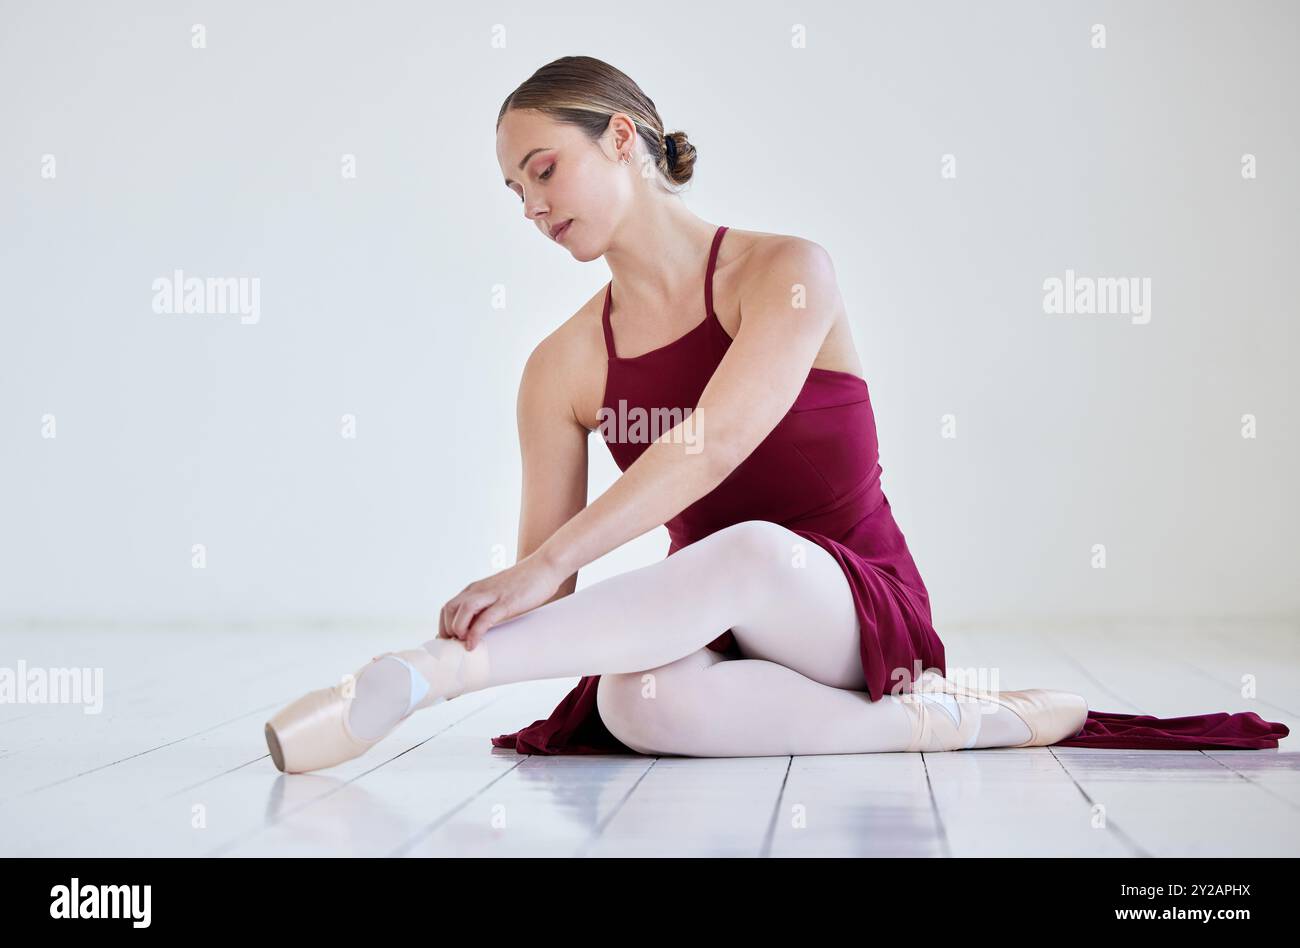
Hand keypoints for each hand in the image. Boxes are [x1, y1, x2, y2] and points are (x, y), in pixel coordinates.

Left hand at [438, 551, 563, 650]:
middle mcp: (479, 590)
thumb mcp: (499, 594)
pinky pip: (484, 619)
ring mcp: (492, 595)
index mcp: (475, 589)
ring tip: (463, 644)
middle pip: (449, 609)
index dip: (444, 626)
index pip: (448, 607)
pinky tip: (473, 645)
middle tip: (455, 646)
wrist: (545, 567)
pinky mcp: (506, 602)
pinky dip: (475, 633)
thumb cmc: (524, 583)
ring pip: (462, 611)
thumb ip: (488, 606)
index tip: (449, 642)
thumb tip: (480, 627)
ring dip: (457, 630)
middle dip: (447, 630)